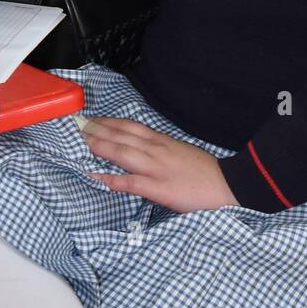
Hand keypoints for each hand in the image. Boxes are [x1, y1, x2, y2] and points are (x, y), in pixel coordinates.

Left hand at [81, 117, 239, 211]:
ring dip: (101, 146)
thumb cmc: (205, 171)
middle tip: (80, 125)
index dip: (111, 122)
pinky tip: (97, 176)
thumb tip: (143, 150)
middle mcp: (157, 150)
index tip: (95, 119)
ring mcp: (156, 168)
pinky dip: (112, 179)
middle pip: (123, 136)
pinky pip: (130, 182)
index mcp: (163, 141)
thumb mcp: (181, 152)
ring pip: (123, 153)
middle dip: (100, 130)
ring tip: (83, 141)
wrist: (226, 185)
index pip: (132, 127)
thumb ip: (161, 150)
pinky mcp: (158, 188)